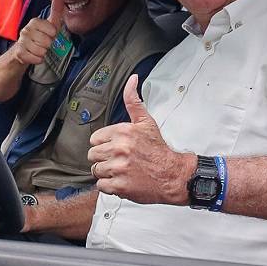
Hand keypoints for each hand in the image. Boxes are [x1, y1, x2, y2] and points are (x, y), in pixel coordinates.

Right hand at [10, 0, 66, 70]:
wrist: (22, 50)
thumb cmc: (39, 36)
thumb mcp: (50, 24)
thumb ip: (56, 10)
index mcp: (34, 22)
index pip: (52, 30)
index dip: (53, 35)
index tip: (48, 34)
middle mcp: (26, 30)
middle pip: (47, 42)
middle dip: (48, 45)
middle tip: (42, 43)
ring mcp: (22, 41)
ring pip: (42, 51)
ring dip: (43, 52)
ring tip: (38, 49)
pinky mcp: (20, 53)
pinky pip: (36, 58)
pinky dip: (38, 59)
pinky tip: (34, 55)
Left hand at [86, 76, 194, 204]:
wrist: (173, 175)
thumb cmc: (158, 150)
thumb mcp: (146, 122)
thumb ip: (133, 101)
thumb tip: (132, 79)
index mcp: (123, 132)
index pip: (95, 139)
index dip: (104, 144)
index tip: (116, 148)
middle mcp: (119, 149)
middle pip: (93, 155)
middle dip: (104, 158)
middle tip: (119, 160)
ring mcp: (119, 168)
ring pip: (96, 171)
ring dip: (106, 173)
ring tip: (121, 171)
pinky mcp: (119, 186)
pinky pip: (101, 186)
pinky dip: (109, 186)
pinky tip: (122, 181)